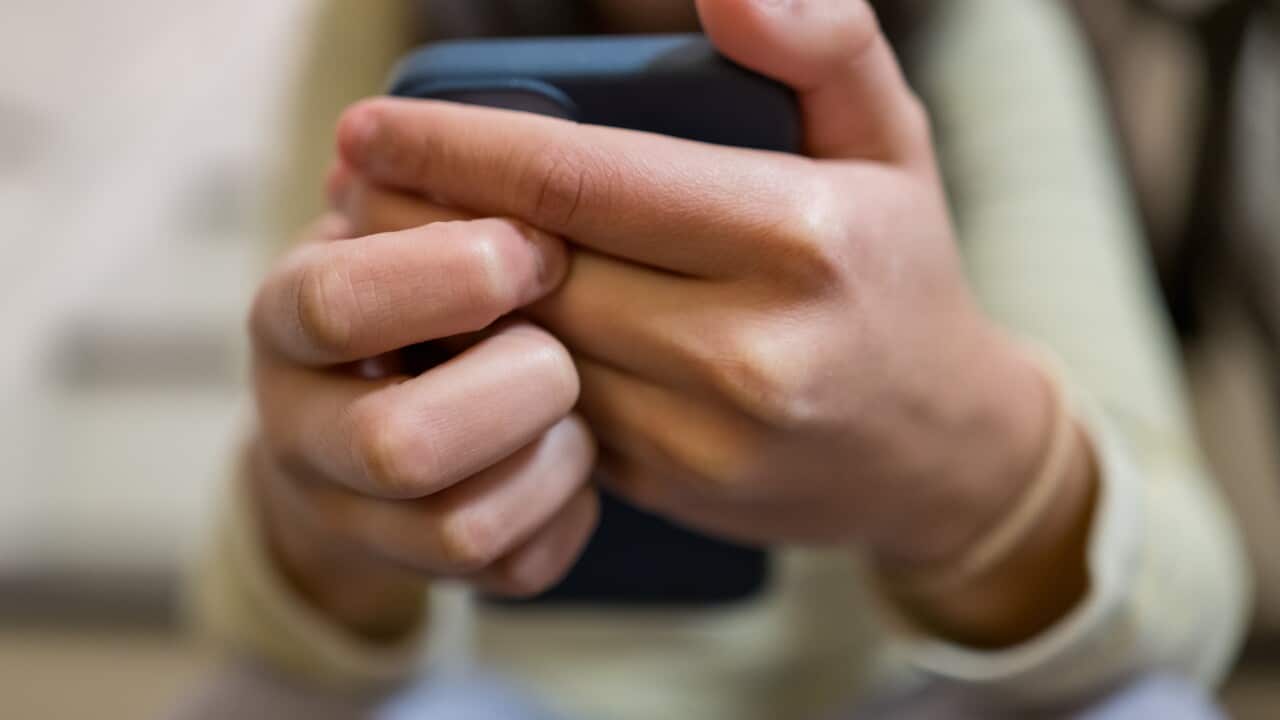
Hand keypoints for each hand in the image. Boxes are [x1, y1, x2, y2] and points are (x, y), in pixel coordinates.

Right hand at [247, 213, 597, 637]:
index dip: (452, 274)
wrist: (371, 394)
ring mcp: (356, 517)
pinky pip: (516, 566)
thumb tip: (409, 146)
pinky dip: (568, 508)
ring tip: (572, 405)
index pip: (334, 304)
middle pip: (397, 445)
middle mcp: (301, 430)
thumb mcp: (401, 217)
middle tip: (557, 349)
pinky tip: (567, 455)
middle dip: (514, 387)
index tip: (532, 249)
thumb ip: (427, 193)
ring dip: (551, 456)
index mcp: (288, 320)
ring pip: (461, 529)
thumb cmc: (414, 280)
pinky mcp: (427, 572)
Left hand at [335, 0, 1096, 644]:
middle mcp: (751, 344)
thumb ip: (821, 42)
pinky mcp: (675, 486)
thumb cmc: (901, 273)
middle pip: (533, 266)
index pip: (584, 178)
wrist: (944, 449)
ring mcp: (708, 431)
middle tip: (355, 176)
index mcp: (798, 235)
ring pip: (524, 348)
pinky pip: (548, 414)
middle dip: (421, 218)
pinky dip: (489, 365)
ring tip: (383, 241)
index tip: (372, 123)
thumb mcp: (889, 138)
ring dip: (438, 298)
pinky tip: (452, 323)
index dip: (458, 144)